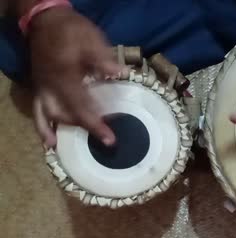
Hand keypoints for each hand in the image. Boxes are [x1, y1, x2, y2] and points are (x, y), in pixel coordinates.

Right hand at [29, 7, 121, 146]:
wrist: (47, 20)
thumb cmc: (72, 30)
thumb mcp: (91, 39)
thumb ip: (104, 59)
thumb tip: (121, 74)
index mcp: (65, 75)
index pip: (81, 107)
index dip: (95, 124)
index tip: (110, 139)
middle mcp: (50, 86)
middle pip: (66, 115)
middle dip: (85, 128)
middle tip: (105, 139)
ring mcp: (42, 88)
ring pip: (51, 116)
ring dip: (66, 129)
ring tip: (84, 141)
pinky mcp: (39, 88)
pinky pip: (37, 112)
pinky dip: (43, 127)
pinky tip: (49, 141)